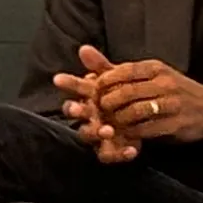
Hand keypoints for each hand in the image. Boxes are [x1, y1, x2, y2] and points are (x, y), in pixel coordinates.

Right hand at [50, 43, 132, 159]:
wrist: (143, 118)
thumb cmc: (121, 97)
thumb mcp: (115, 80)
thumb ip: (100, 66)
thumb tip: (83, 47)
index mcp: (88, 97)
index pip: (73, 89)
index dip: (66, 84)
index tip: (58, 78)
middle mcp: (89, 116)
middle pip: (76, 114)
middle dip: (75, 111)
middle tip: (79, 109)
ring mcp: (98, 135)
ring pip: (88, 135)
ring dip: (96, 133)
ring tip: (108, 130)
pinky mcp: (110, 150)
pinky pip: (109, 155)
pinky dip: (120, 154)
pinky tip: (132, 149)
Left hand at [86, 57, 202, 147]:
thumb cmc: (173, 89)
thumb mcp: (148, 74)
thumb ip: (114, 68)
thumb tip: (82, 51)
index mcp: (155, 68)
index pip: (123, 71)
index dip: (105, 81)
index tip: (94, 89)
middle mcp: (164, 83)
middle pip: (127, 92)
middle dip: (108, 102)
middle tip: (99, 109)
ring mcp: (171, 104)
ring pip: (135, 111)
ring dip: (118, 119)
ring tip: (110, 123)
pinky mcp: (175, 124)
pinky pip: (146, 129)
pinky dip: (132, 132)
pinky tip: (125, 133)